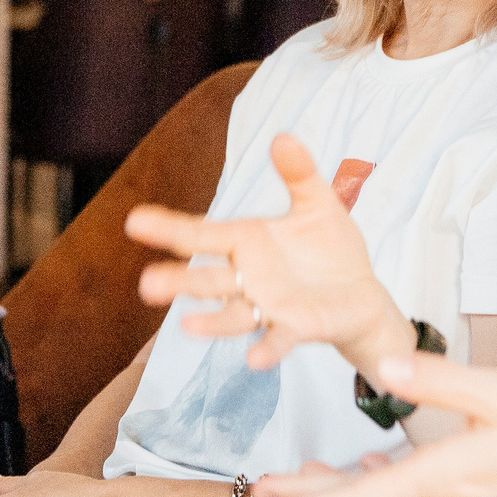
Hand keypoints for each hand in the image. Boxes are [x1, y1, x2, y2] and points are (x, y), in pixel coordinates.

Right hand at [128, 134, 414, 372]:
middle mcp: (248, 277)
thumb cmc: (331, 248)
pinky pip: (277, 339)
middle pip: (206, 278)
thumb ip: (299, 174)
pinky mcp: (295, 328)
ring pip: (232, 313)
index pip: (200, 234)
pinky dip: (266, 349)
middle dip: (177, 281)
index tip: (134, 220)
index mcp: (246, 241)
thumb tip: (283, 136)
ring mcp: (268, 306)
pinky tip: (254, 359)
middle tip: (146, 284)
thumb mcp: (318, 203)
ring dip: (210, 323)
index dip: (168, 228)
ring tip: (187, 326)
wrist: (362, 293)